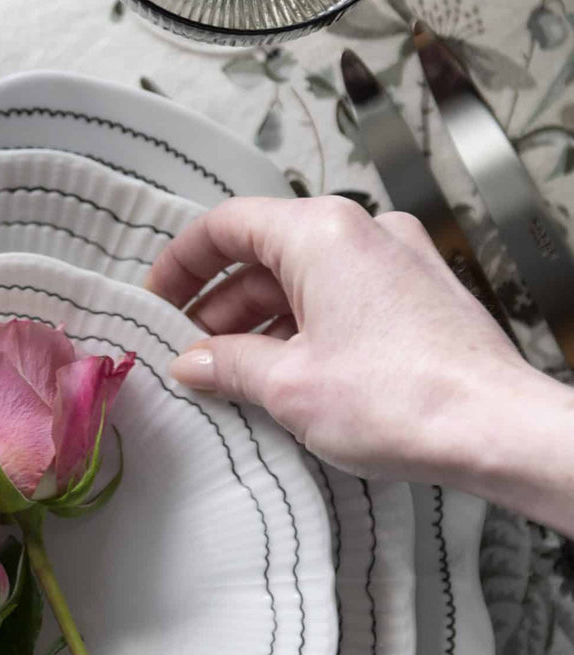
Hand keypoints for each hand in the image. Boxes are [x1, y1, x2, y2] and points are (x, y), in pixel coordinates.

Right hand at [147, 195, 530, 483]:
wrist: (497, 429)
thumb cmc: (401, 399)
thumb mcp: (287, 385)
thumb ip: (227, 365)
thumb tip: (191, 363)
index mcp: (321, 233)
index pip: (228, 225)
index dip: (182, 262)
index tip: (157, 298)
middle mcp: (363, 232)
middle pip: (267, 253)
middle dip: (220, 304)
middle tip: (190, 351)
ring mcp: (399, 261)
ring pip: (307, 279)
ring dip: (262, 321)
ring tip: (233, 373)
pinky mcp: (421, 295)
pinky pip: (345, 298)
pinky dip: (307, 327)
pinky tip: (289, 375)